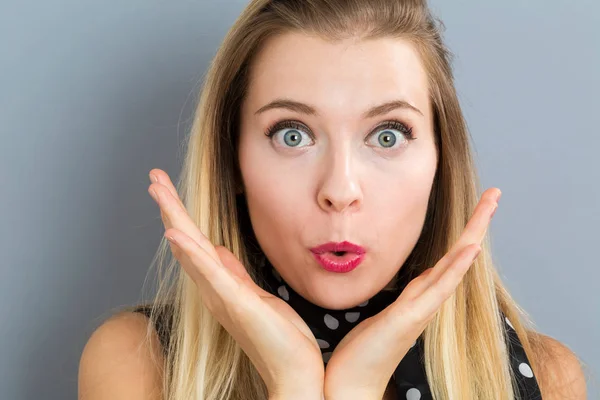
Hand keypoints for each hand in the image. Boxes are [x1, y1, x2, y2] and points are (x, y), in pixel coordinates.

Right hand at [147, 168, 323, 398]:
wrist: (293, 372)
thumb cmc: (279, 338)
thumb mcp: (256, 295)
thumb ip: (234, 274)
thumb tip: (220, 251)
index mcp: (221, 285)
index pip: (195, 243)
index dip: (180, 215)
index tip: (168, 189)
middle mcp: (214, 289)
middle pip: (186, 240)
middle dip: (170, 208)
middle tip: (154, 177)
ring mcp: (223, 296)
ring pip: (192, 249)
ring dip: (174, 218)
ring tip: (158, 190)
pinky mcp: (237, 303)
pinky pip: (211, 274)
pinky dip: (191, 253)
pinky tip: (175, 234)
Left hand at [323, 188, 500, 399]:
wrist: (350, 387)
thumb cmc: (361, 353)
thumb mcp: (378, 315)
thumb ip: (396, 297)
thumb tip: (402, 278)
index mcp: (417, 299)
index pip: (445, 260)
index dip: (462, 234)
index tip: (476, 209)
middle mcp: (426, 303)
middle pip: (458, 256)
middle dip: (476, 225)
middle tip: (495, 194)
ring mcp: (421, 312)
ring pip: (453, 266)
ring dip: (472, 236)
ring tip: (489, 208)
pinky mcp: (408, 320)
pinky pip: (438, 289)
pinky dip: (456, 268)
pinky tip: (469, 250)